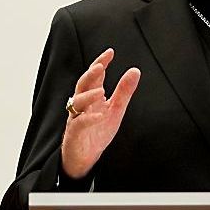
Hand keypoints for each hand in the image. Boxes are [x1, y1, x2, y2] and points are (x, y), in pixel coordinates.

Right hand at [61, 49, 140, 178]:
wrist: (85, 157)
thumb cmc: (97, 131)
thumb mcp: (116, 110)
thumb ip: (124, 91)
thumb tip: (135, 70)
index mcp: (92, 98)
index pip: (94, 77)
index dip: (100, 63)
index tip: (110, 52)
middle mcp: (82, 105)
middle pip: (82, 86)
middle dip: (90, 75)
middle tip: (100, 66)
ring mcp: (76, 118)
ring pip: (76, 103)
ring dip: (88, 95)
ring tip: (101, 91)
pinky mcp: (75, 134)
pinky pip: (79, 124)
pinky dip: (89, 119)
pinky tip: (100, 115)